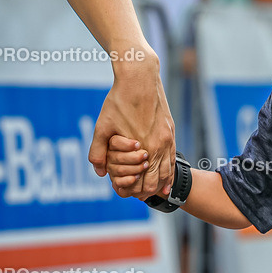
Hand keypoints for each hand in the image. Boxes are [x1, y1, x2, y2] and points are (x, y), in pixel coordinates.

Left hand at [88, 54, 174, 196]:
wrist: (140, 77)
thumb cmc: (119, 100)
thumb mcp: (102, 127)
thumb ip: (98, 152)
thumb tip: (100, 173)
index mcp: (143, 148)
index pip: (142, 183)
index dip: (133, 191)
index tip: (125, 192)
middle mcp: (159, 146)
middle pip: (156, 181)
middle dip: (145, 190)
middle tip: (135, 194)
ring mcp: (168, 139)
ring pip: (168, 171)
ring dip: (158, 183)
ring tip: (150, 190)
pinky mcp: (170, 131)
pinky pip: (173, 158)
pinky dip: (168, 171)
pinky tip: (164, 177)